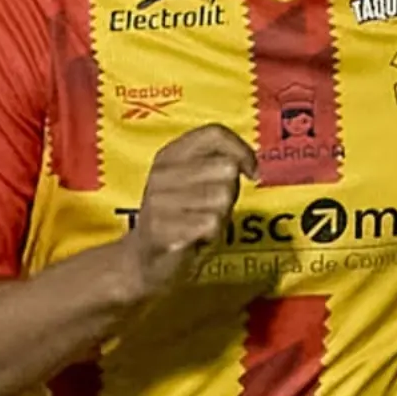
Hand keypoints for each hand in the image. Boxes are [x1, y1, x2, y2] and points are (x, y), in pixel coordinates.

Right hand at [124, 125, 258, 294]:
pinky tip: (195, 239)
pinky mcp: (162, 229)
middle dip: (231, 193)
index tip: (252, 172)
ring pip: (222, 198)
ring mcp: (159, 201)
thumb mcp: (194, 184)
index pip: (214, 134)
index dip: (242, 150)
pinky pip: (211, 224)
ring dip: (220, 217)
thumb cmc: (180, 219)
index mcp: (169, 155)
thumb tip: (251, 165)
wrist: (144, 261)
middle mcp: (162, 173)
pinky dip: (211, 236)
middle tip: (212, 208)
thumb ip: (217, 165)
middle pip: (226, 168)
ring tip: (201, 223)